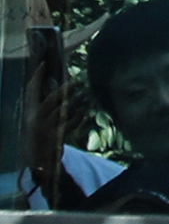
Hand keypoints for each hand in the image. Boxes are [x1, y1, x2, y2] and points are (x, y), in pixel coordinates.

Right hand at [21, 62, 86, 201]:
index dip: (36, 77)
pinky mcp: (56, 138)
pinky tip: (84, 112)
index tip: (43, 64)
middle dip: (62, 91)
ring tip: (83, 95)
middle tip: (74, 82)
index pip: (30, 90)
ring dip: (74, 103)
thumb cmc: (40, 135)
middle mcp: (35, 120)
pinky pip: (69, 125)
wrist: (36, 160)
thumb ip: (45, 104)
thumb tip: (57, 86)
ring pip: (61, 112)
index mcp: (29, 112)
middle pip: (49, 101)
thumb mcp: (37, 118)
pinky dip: (78, 118)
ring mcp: (46, 130)